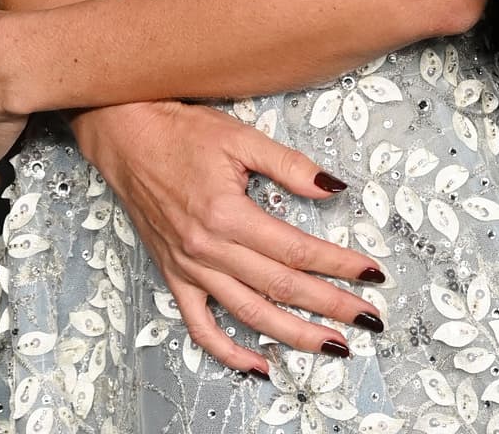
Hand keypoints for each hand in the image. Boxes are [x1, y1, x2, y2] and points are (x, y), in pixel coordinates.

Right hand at [71, 101, 386, 374]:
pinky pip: (201, 327)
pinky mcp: (174, 276)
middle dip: (330, 306)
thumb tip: (332, 188)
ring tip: (330, 347)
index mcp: (228, 215)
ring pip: (249, 314)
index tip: (372, 272)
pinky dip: (229, 353)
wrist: (126, 137)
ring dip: (293, 335)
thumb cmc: (181, 132)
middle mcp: (209, 249)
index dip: (339, 263)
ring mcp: (190, 268)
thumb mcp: (241, 138)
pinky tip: (259, 366)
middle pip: (281, 287)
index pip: (297, 249)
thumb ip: (289, 165)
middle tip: (367, 319)